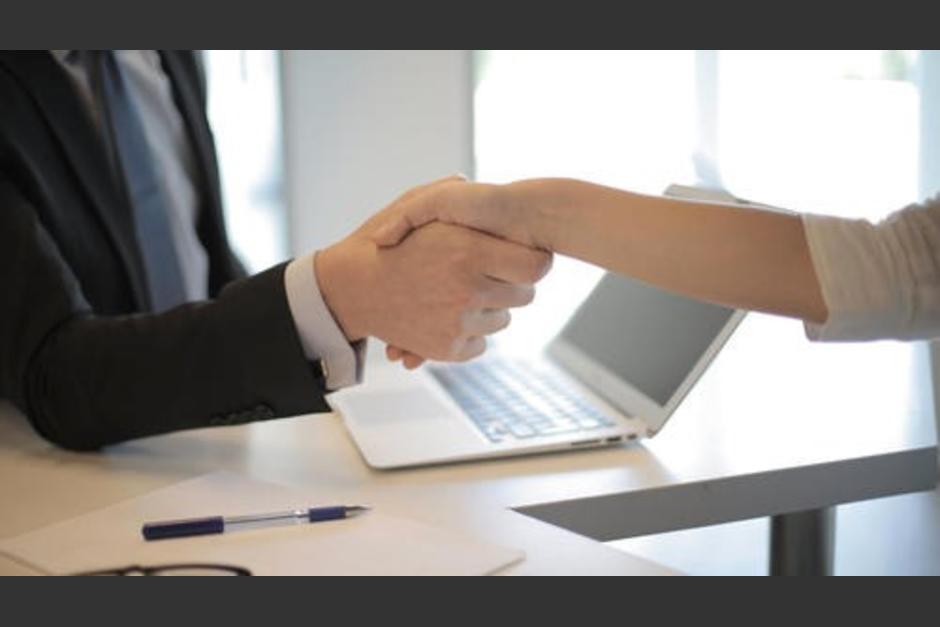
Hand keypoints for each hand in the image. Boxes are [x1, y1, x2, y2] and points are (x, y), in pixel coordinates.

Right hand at [315, 183, 552, 364]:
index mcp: (468, 252)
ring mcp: (458, 323)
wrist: (349, 289)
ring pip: (502, 320)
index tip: (521, 257)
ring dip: (489, 309)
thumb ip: (447, 192)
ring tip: (459, 293)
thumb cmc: (382, 243)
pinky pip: (480, 343)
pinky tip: (448, 316)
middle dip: (510, 284)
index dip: (532, 260)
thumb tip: (469, 182)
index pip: (536, 266)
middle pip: (524, 296)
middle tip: (489, 274)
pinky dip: (469, 333)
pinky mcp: (447, 349)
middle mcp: (468, 290)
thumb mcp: (413, 205)